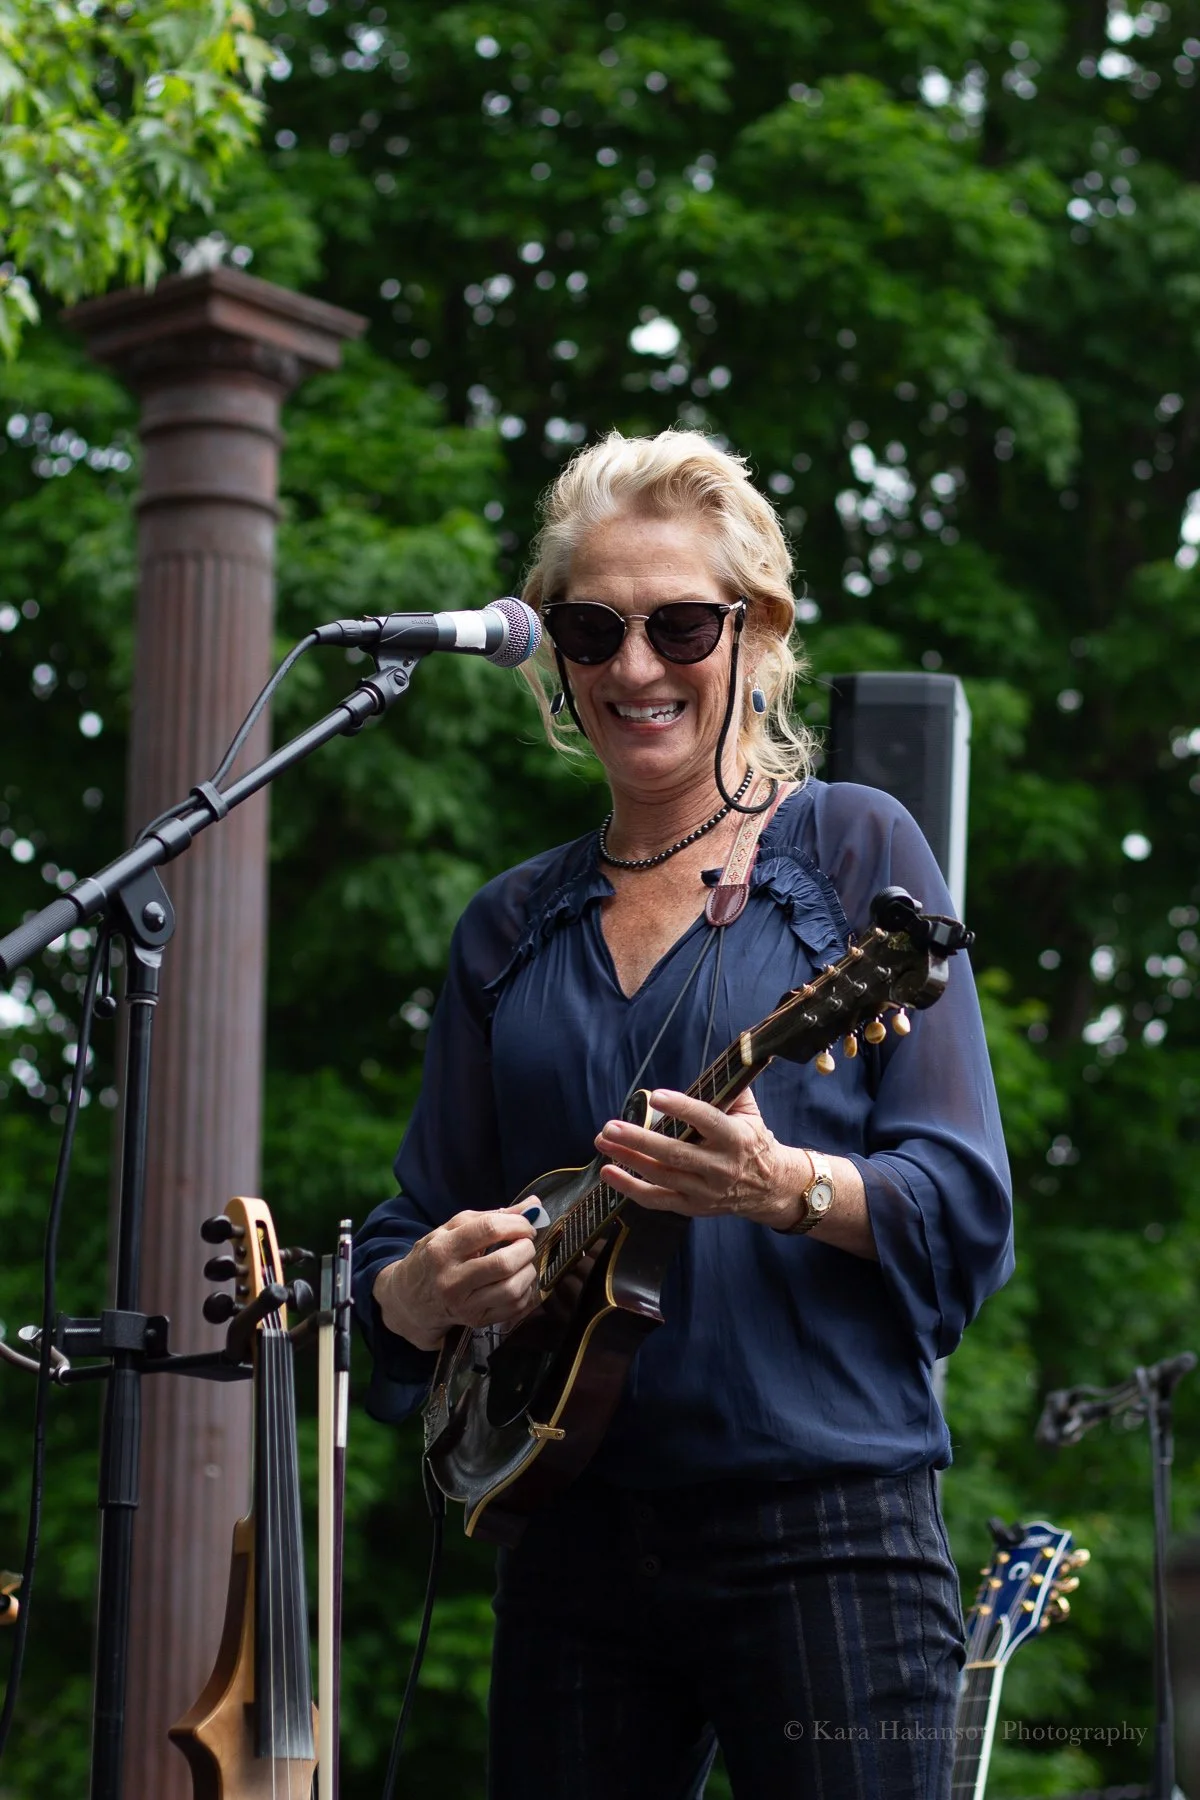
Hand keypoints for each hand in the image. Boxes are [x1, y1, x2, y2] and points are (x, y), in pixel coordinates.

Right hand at [373, 1200, 542, 1350]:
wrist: (407, 1299)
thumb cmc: (433, 1257)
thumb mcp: (451, 1229)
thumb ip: (491, 1216)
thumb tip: (533, 1205)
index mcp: (442, 1249)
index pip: (489, 1229)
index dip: (516, 1224)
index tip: (525, 1225)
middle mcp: (451, 1279)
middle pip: (503, 1263)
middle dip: (525, 1249)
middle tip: (526, 1244)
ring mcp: (463, 1305)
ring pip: (511, 1289)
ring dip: (528, 1271)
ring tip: (523, 1263)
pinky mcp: (475, 1321)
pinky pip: (513, 1308)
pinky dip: (526, 1292)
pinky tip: (519, 1281)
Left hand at [594, 1088, 809, 1229]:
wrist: (771, 1187)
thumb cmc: (752, 1141)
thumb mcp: (750, 1113)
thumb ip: (730, 1088)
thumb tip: (718, 1060)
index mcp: (735, 1138)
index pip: (707, 1120)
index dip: (681, 1108)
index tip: (655, 1096)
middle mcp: (720, 1167)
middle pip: (675, 1153)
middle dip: (639, 1139)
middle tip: (610, 1127)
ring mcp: (705, 1191)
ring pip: (662, 1176)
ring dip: (628, 1159)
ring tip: (603, 1141)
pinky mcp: (692, 1207)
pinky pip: (657, 1200)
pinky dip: (630, 1189)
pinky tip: (608, 1173)